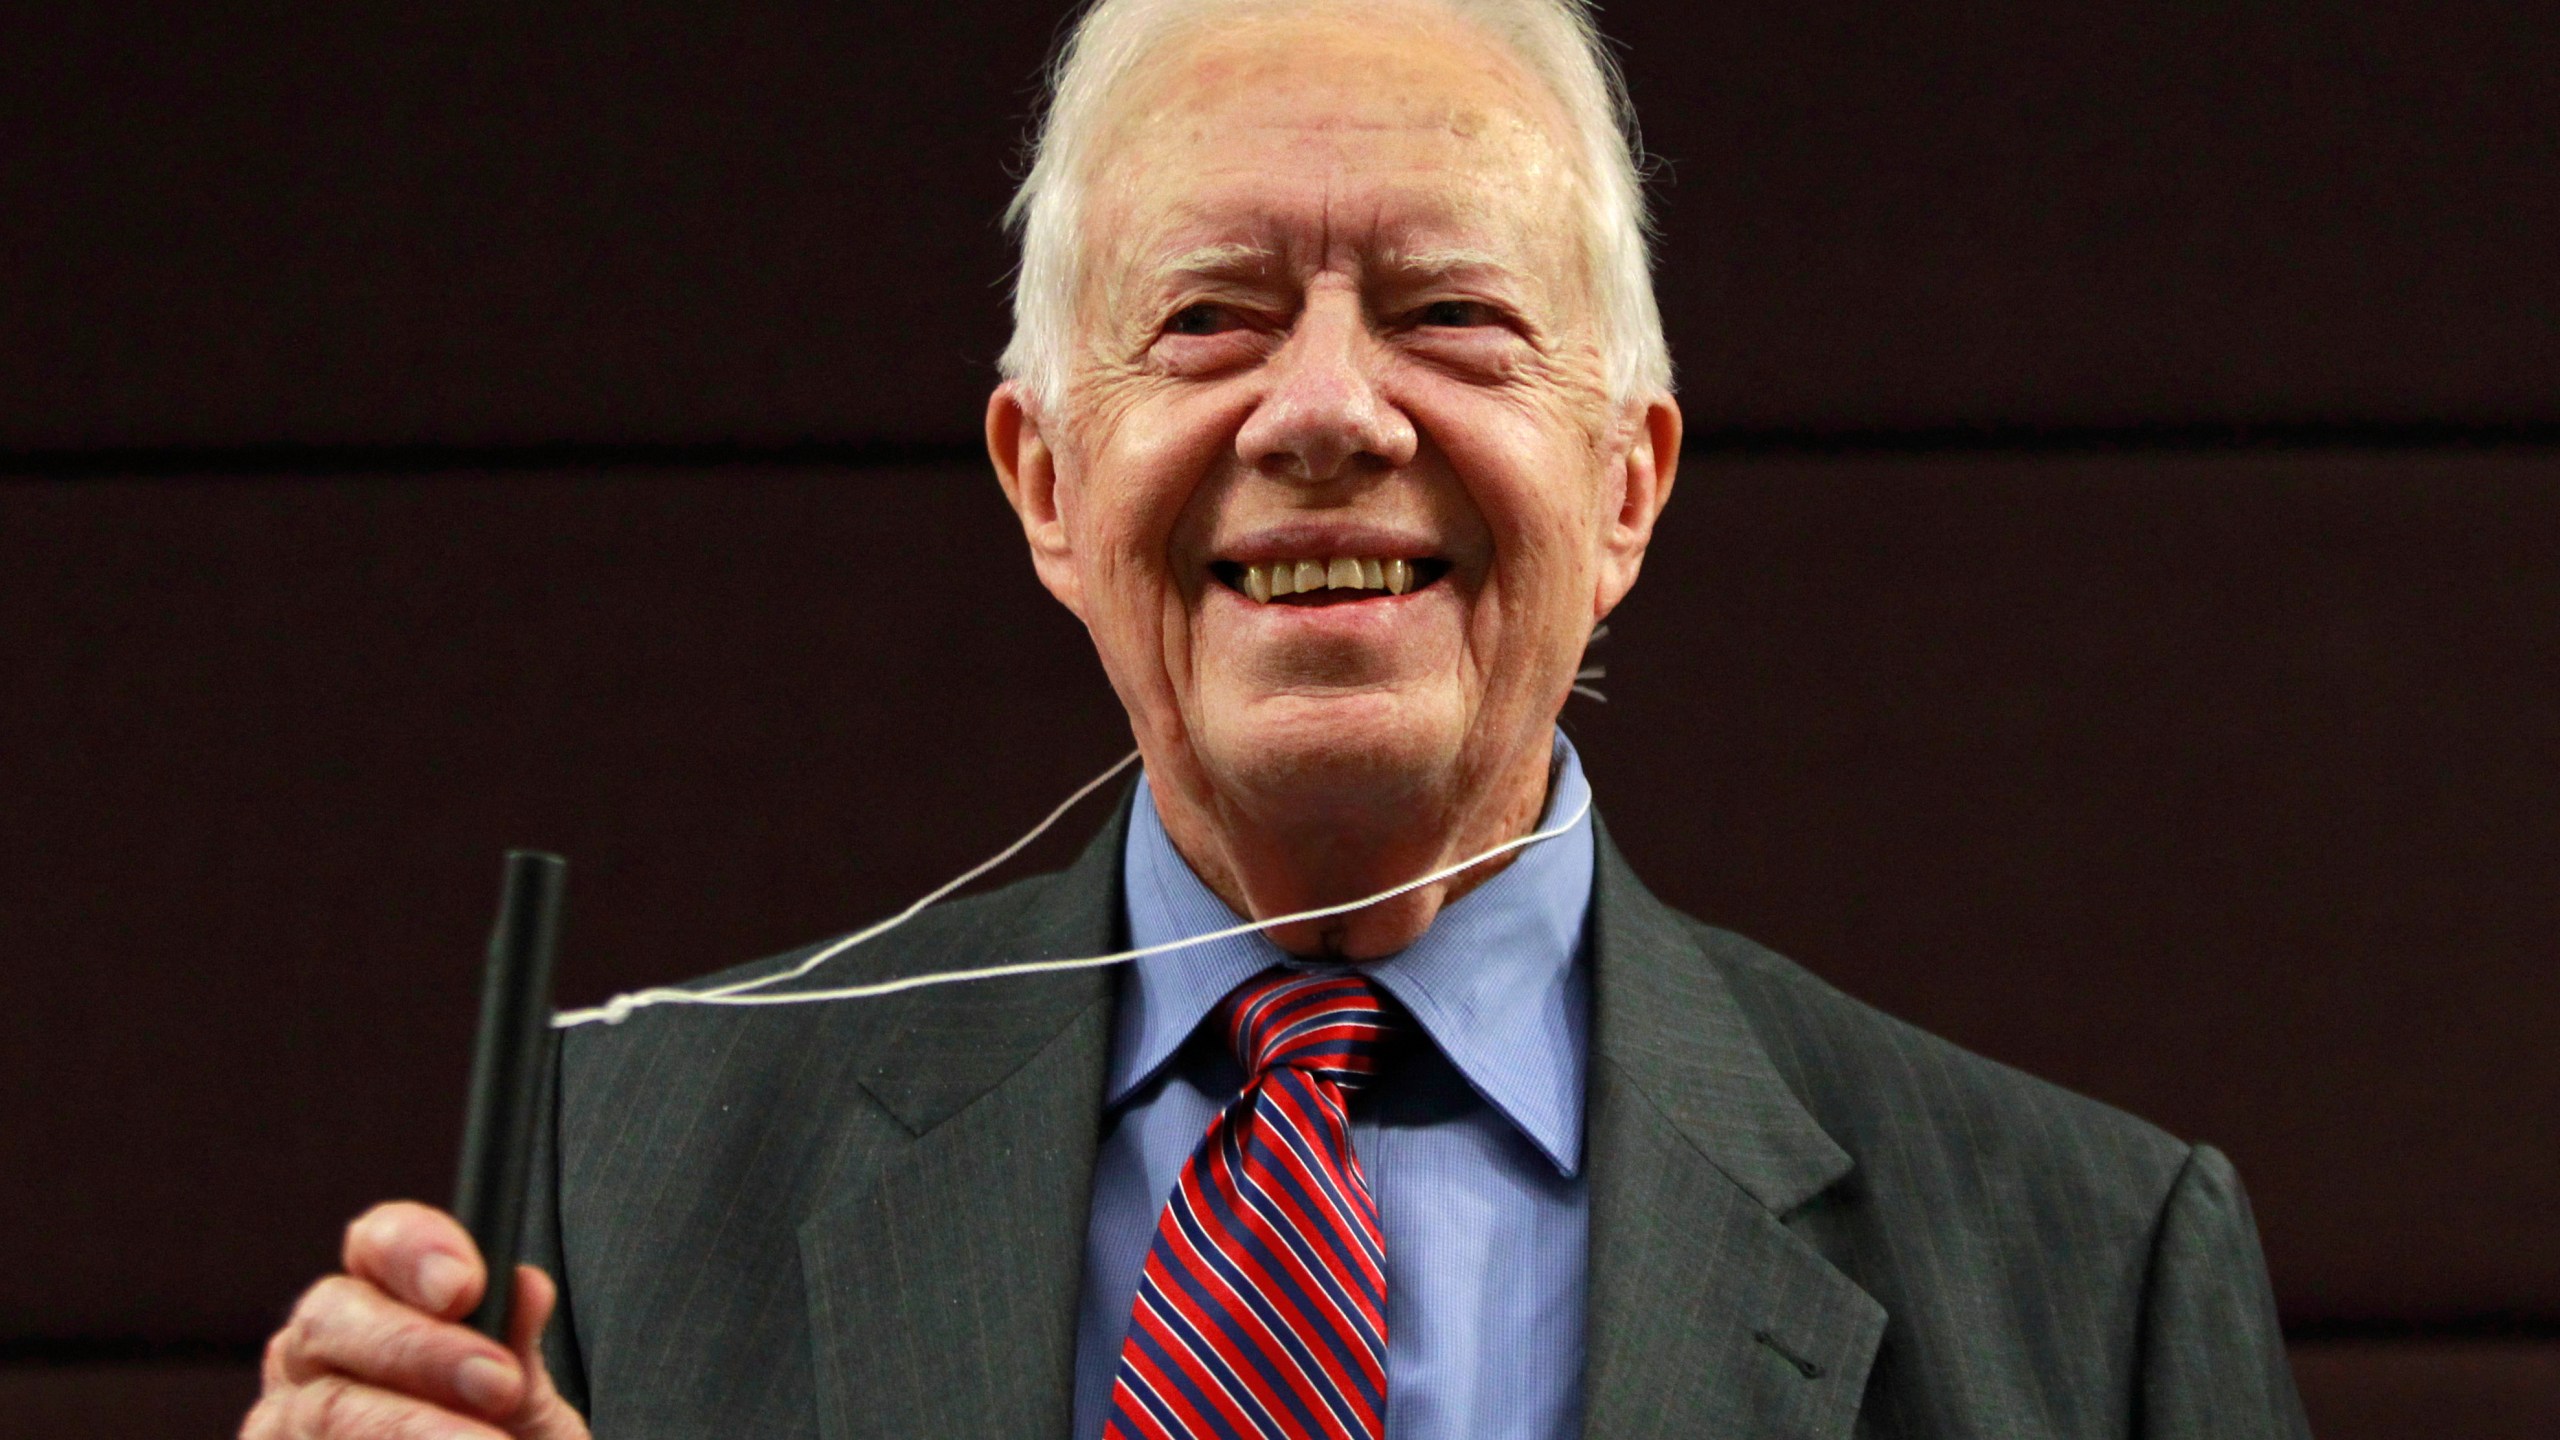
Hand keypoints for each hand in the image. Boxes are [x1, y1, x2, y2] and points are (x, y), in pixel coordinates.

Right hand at [243, 1201, 589, 1439]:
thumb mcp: (518, 1406)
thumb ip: (513, 1349)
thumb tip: (527, 1287)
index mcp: (376, 1304)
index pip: (378, 1242)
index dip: (414, 1249)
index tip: (468, 1285)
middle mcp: (313, 1354)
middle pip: (331, 1318)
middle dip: (419, 1348)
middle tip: (499, 1384)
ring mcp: (283, 1419)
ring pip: (328, 1407)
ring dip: (411, 1428)